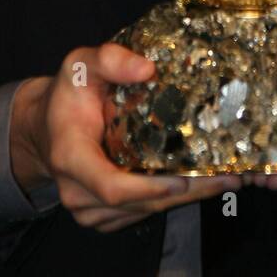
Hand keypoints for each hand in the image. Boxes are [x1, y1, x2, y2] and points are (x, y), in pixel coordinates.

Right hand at [11, 42, 240, 232]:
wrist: (47, 126)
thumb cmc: (68, 94)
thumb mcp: (80, 64)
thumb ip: (110, 59)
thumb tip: (146, 69)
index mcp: (70, 157)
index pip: (111, 186)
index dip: (149, 189)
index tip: (185, 180)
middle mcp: (77, 192)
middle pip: (138, 204)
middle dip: (187, 193)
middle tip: (230, 179)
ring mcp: (89, 209)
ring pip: (145, 212)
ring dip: (187, 199)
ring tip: (228, 179)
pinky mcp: (103, 216)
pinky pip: (142, 214)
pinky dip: (172, 200)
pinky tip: (202, 182)